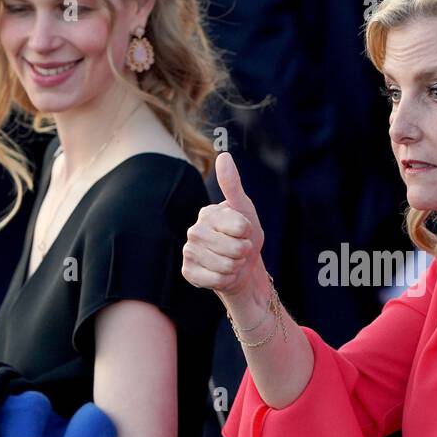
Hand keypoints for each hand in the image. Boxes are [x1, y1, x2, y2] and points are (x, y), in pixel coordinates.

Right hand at [182, 152, 265, 299]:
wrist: (241, 268)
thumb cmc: (244, 237)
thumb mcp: (244, 210)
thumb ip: (233, 185)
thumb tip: (224, 156)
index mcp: (208, 213)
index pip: (240, 226)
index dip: (248, 233)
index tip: (243, 232)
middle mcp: (194, 230)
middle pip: (234, 248)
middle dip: (243, 252)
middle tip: (239, 250)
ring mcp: (189, 252)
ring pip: (226, 266)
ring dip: (235, 267)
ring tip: (231, 261)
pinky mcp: (188, 272)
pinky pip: (215, 280)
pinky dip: (225, 280)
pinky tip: (221, 274)